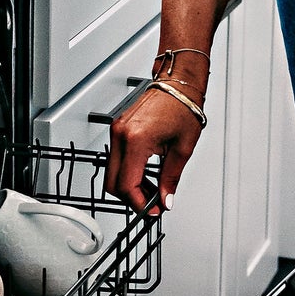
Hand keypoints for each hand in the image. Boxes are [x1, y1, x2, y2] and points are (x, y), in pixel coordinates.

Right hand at [105, 82, 203, 216]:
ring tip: (152, 190)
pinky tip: (145, 175)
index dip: (139, 203)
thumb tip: (166, 200)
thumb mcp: (182, 149)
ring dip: (129, 186)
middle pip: (113, 183)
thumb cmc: (182, 107)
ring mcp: (117, 131)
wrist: (178, 84)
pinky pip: (115, 159)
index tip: (152, 211)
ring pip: (112, 172)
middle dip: (131, 198)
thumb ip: (171, 179)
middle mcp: (121, 135)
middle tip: (151, 204)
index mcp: (136, 139)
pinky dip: (127, 172)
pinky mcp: (118, 129)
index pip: (127, 185)